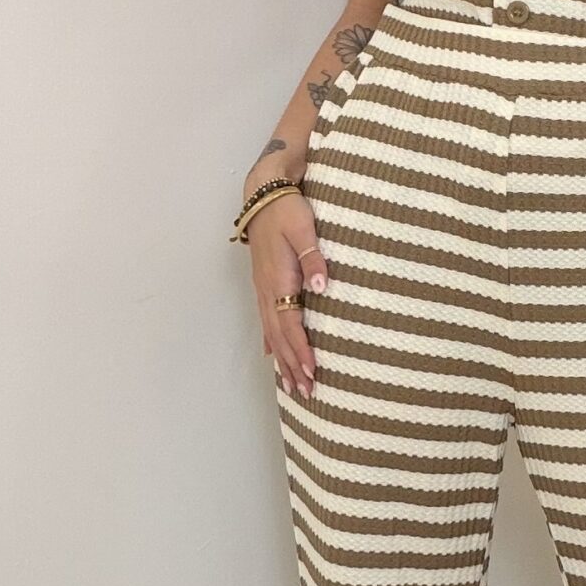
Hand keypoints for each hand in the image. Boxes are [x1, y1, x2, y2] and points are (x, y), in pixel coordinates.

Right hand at [247, 186, 329, 396]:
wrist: (263, 193)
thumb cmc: (287, 208)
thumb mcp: (304, 227)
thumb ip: (314, 257)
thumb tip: (322, 286)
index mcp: (279, 280)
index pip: (290, 324)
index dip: (301, 350)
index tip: (311, 373)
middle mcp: (267, 290)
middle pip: (279, 337)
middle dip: (292, 365)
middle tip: (305, 392)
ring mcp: (262, 289)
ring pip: (271, 333)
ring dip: (282, 360)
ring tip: (290, 384)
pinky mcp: (263, 284)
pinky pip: (265, 321)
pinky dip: (270, 342)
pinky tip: (271, 356)